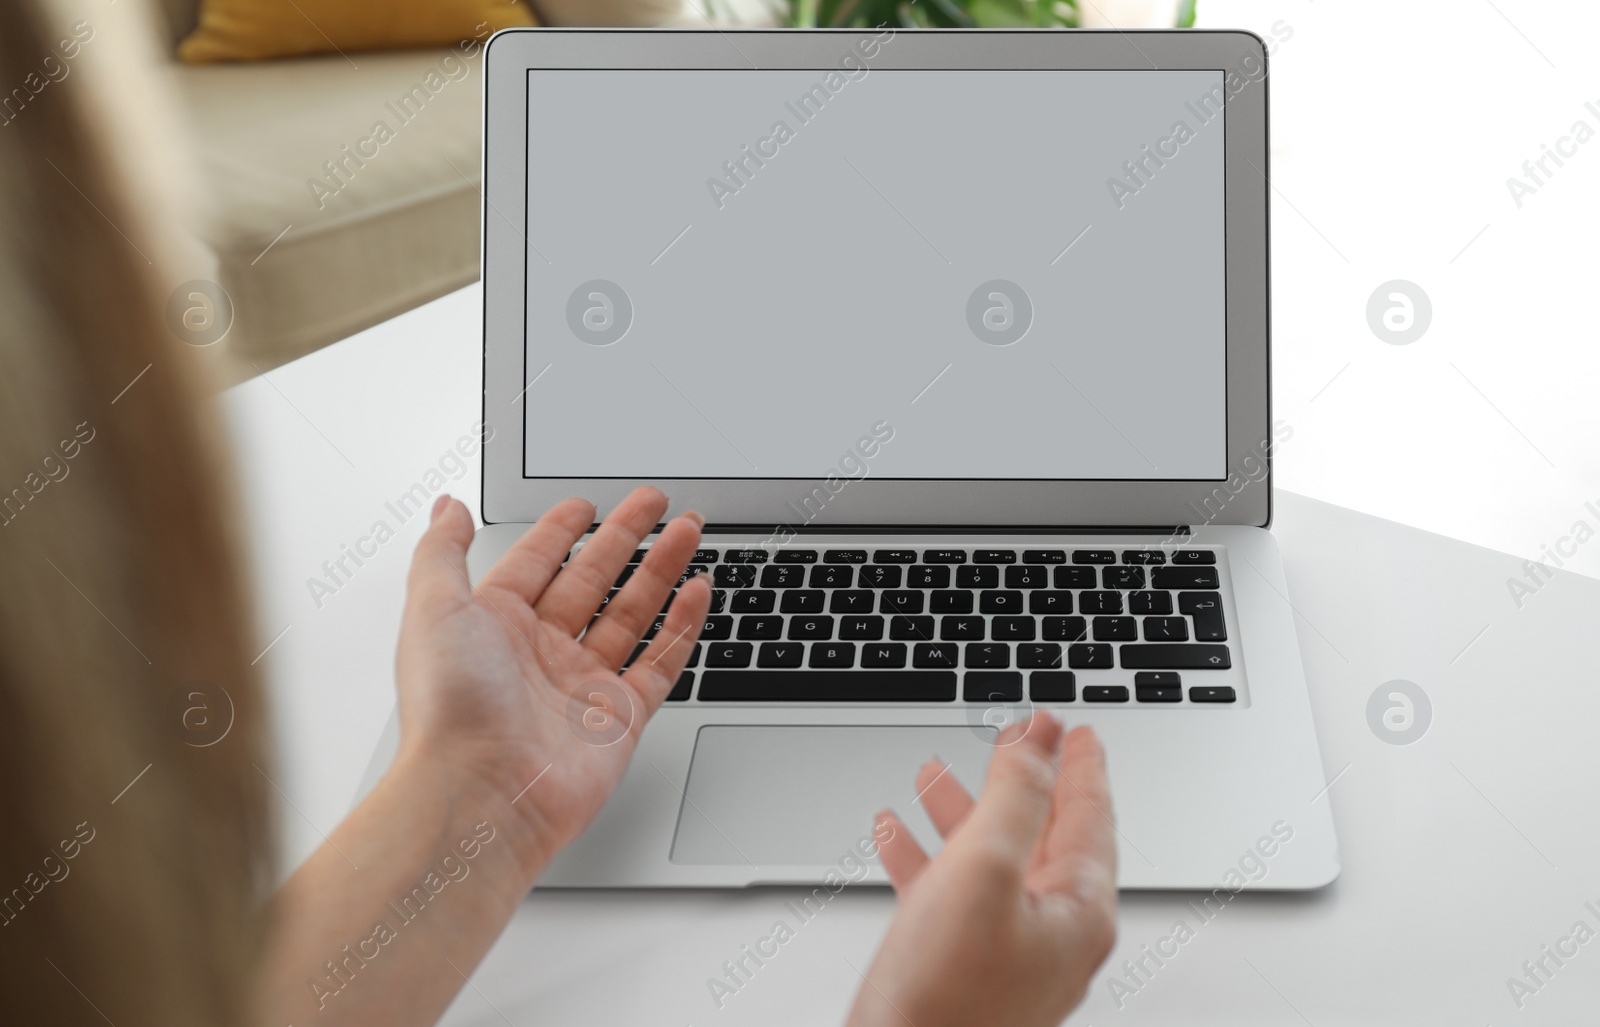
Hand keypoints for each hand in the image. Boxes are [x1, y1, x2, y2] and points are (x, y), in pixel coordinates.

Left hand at [391, 486, 710, 879]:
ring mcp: (581, 685)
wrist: (482, 794)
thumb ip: (443, 550)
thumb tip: (446, 507)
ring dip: (661, 569)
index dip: (561, 531)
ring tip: (689, 532)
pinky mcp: (620, 719)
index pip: (535, 562)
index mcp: (494, 624)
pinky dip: (681, 627)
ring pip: (632, 613)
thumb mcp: (432, 607)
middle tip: (654, 502)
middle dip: (625, 537)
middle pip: (592, 579)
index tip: (585, 504)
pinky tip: (696, 592)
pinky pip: (659, 663)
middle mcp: (538, 653)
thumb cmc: (450, 709)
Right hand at [847, 716, 1117, 1026]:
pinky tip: (894, 837)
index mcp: (1076, 912)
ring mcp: (1006, 959)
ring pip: (990, 864)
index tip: (1076, 729)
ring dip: (961, 814)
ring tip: (931, 775)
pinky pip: (949, 899)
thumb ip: (1018, 794)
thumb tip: (1043, 734)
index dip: (1078, 764)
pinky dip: (924, 859)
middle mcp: (1050, 937)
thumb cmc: (944, 999)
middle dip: (1015, 782)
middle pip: (1041, 836)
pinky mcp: (960, 974)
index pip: (1090, 816)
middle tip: (1013, 740)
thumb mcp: (985, 869)